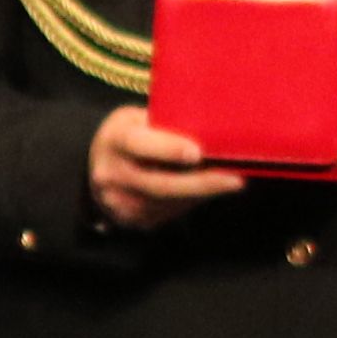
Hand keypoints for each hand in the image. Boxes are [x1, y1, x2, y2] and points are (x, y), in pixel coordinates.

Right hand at [90, 103, 245, 227]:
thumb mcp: (138, 117)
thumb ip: (164, 122)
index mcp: (114, 140)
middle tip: (236, 180)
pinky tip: (210, 190)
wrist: (100, 166)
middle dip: (202, 183)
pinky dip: (194, 202)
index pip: (139, 144)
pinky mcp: (132, 220)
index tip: (197, 152)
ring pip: (169, 202)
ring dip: (204, 194)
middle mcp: (112, 175)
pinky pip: (170, 213)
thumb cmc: (131, 133)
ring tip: (231, 182)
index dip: (168, 149)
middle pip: (160, 184)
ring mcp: (120, 202)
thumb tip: (211, 125)